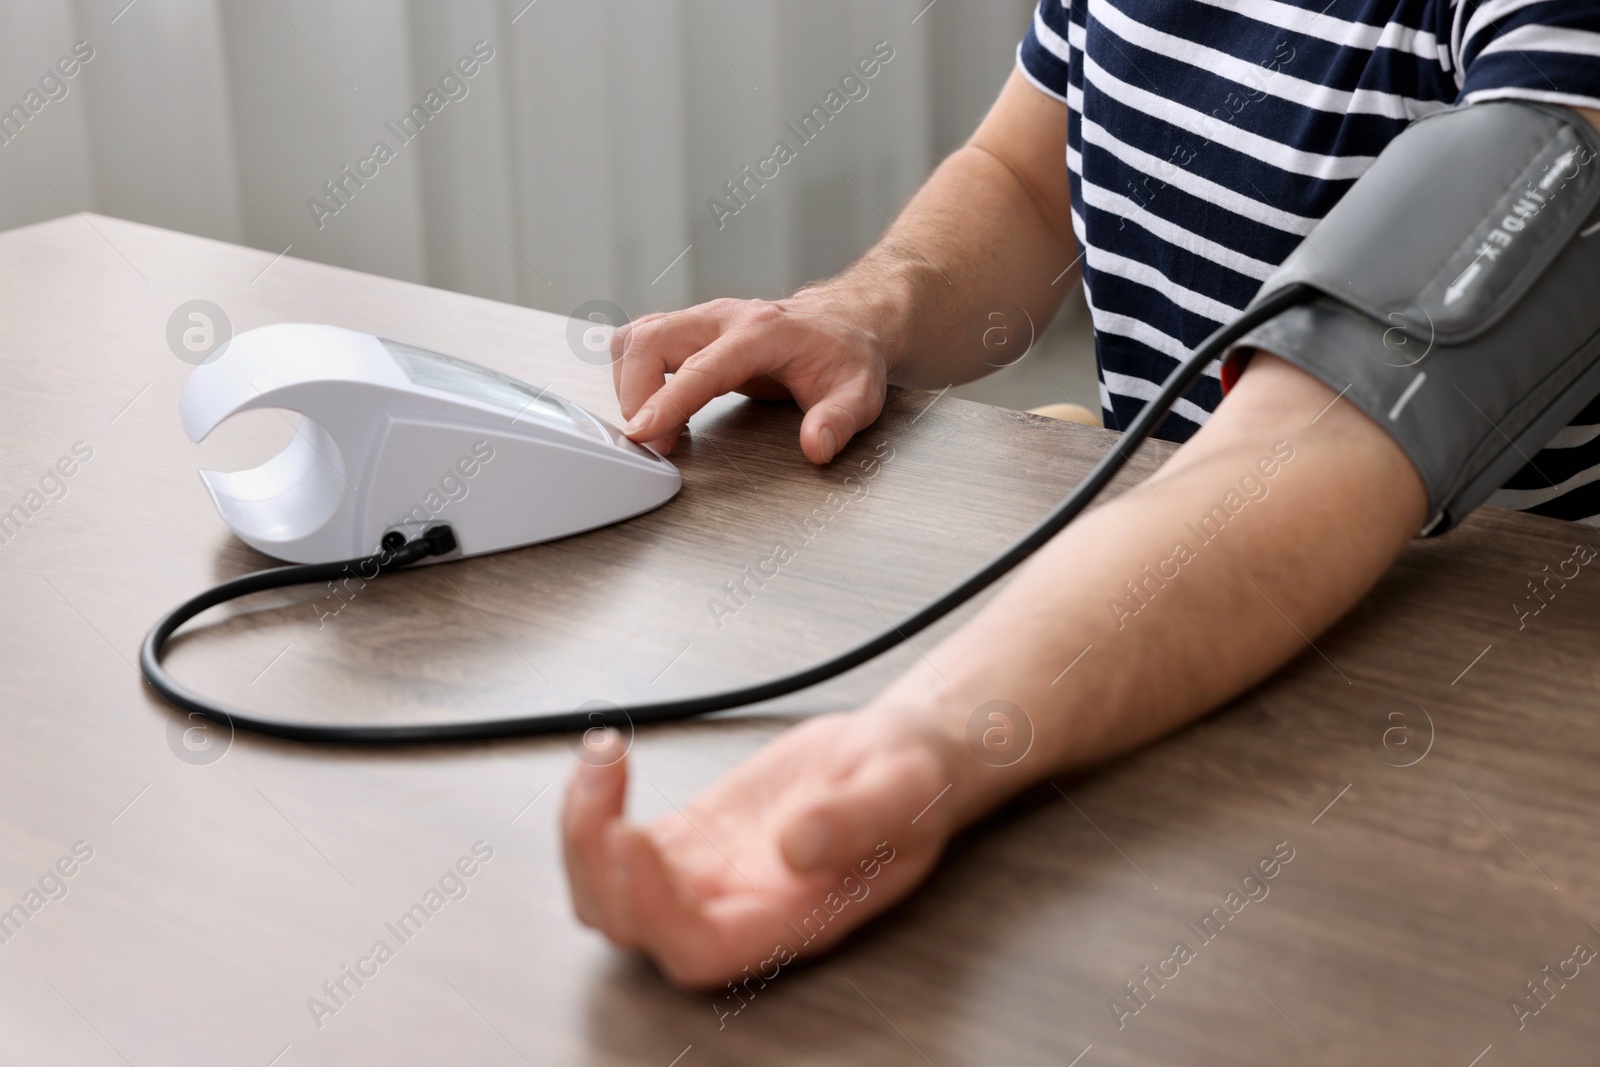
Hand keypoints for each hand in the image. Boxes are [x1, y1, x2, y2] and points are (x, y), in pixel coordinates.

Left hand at [560, 711, 959, 988]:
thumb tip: (797, 845)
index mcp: (791, 918)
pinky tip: (608, 753)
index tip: (632, 835)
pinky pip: (617, 840)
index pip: (699, 947)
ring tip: (603, 755)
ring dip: (583, 829)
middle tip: (605, 777)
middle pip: (631, 925)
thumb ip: (856, 821)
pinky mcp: (689, 838)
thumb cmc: (913, 786)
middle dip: (594, 859)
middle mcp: (738, 908)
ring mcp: (705, 876)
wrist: (902, 761)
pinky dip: (597, 801)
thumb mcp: (903, 791)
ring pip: (609, 889)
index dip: (652, 907)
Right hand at [610, 287, 896, 462]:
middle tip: (651, 441)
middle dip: (635, 394)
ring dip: (629, 383)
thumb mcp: (859, 394)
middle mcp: (724, 318)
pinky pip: (640, 341)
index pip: (702, 366)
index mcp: (762, 332)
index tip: (644, 432)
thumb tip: (816, 446)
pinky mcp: (690, 329)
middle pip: (650, 340)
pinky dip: (633, 374)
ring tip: (653, 426)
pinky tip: (656, 405)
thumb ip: (838, 420)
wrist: (843, 322)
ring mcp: (703, 319)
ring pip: (637, 336)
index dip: (667, 400)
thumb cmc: (845, 355)